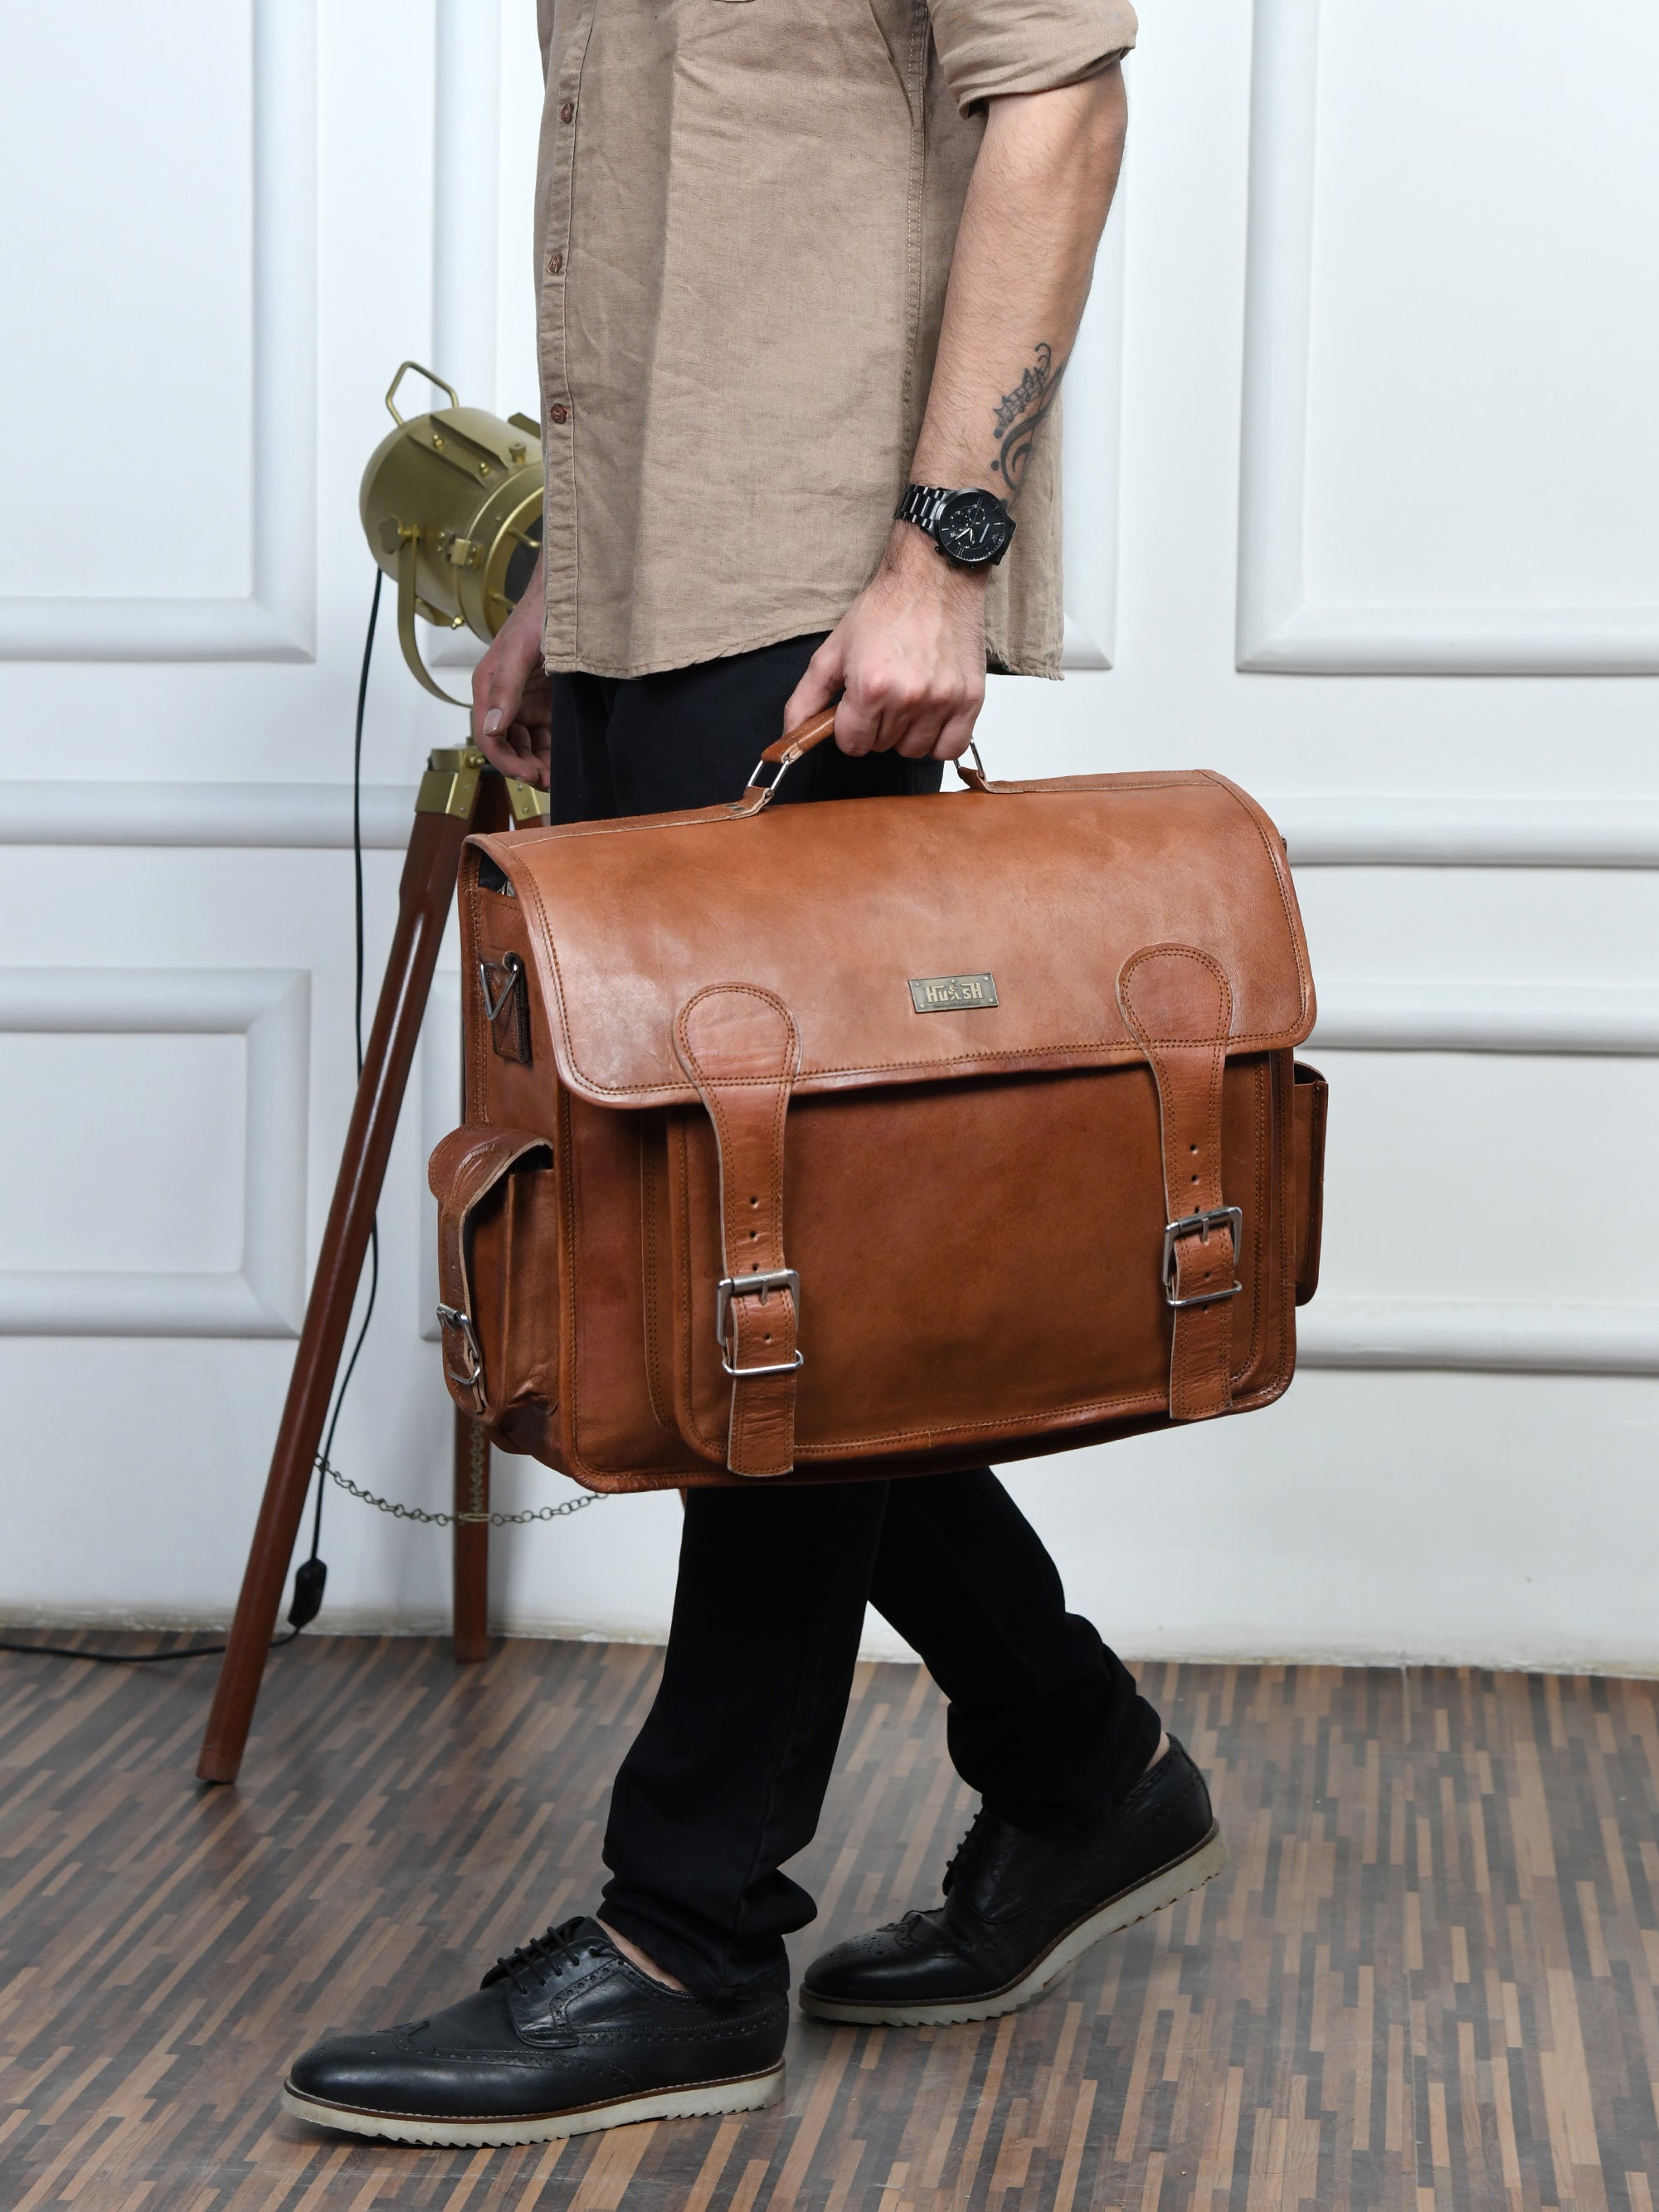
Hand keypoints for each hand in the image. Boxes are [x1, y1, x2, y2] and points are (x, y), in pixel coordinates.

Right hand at [471, 562, 551, 789]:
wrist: (568, 594)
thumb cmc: (539, 613)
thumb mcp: (520, 651)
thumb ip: (505, 689)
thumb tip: (493, 728)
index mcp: (489, 687)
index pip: (489, 736)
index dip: (507, 761)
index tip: (528, 775)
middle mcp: (505, 698)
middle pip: (508, 746)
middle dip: (525, 767)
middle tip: (548, 781)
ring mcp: (527, 701)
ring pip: (527, 744)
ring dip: (540, 762)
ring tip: (557, 776)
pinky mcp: (547, 702)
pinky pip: (546, 734)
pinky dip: (552, 749)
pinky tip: (564, 760)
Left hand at [781, 525, 986, 760]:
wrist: (934, 578)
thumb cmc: (886, 609)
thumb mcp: (834, 650)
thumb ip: (808, 696)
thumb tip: (791, 734)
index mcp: (870, 686)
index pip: (852, 744)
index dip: (849, 729)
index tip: (856, 709)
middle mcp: (908, 697)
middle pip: (882, 747)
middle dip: (876, 726)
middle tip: (883, 693)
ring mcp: (943, 700)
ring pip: (914, 750)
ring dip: (907, 734)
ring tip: (908, 699)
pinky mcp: (971, 699)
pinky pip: (951, 748)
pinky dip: (939, 740)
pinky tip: (931, 717)